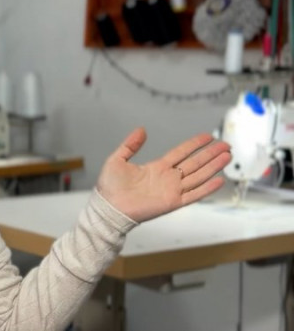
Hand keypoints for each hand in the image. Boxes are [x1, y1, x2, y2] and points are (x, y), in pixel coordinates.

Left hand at [96, 128, 230, 222]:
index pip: (181, 152)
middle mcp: (167, 178)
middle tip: (225, 145)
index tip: (208, 136)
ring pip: (198, 176)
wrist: (109, 206)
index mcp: (157, 167)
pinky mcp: (172, 202)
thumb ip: (130, 145)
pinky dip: (206, 188)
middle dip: (211, 154)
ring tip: (227, 156)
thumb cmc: (110, 187)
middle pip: (195, 163)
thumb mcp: (118, 159)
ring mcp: (172, 190)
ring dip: (213, 167)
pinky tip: (219, 180)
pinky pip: (193, 195)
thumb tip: (141, 130)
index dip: (194, 144)